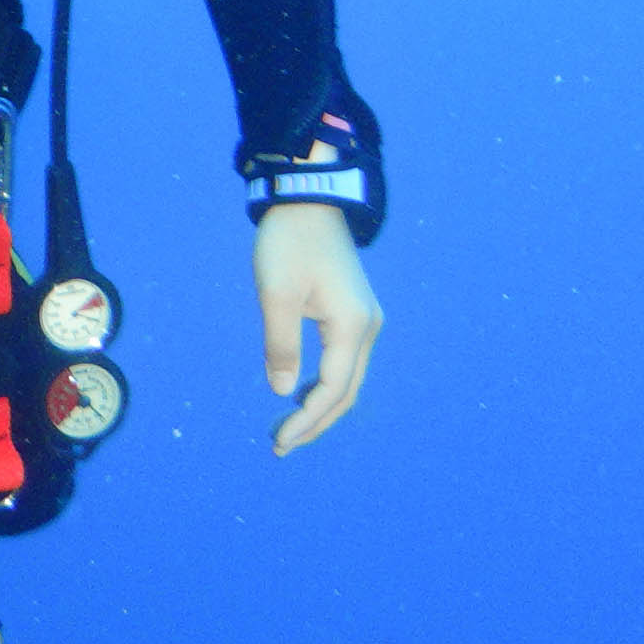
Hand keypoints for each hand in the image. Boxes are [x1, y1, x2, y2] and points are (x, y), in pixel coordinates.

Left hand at [256, 202, 381, 455]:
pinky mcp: (355, 313)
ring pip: (348, 379)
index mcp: (352, 326)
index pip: (333, 390)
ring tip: (288, 428)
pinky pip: (344, 362)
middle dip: (316, 422)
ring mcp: (365, 320)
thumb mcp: (276, 294)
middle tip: (281, 445)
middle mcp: (368, 328)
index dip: (308, 421)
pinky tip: (301, 395)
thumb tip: (284, 393)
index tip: (280, 441)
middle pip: (346, 392)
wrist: (308, 198)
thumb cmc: (289, 242)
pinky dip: (325, 384)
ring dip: (320, 406)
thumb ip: (281, 346)